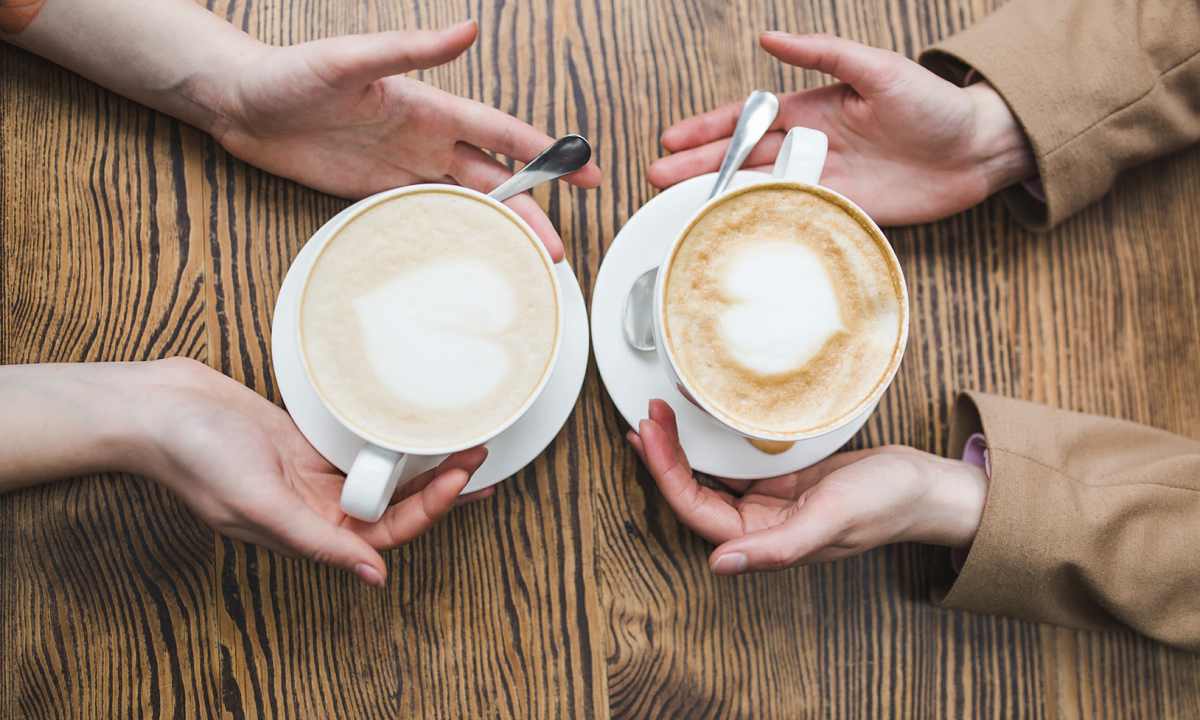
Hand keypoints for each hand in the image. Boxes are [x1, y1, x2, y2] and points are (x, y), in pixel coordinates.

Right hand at [130, 358, 493, 585]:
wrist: (158, 407)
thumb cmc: (195, 456)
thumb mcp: (259, 501)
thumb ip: (316, 541)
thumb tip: (375, 578)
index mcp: (308, 531)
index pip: (387, 534)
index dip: (430, 511)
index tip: (462, 479)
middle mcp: (316, 508)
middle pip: (395, 507)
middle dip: (441, 487)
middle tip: (478, 456)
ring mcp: (313, 475)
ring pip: (383, 478)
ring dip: (422, 464)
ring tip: (463, 441)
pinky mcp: (307, 443)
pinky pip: (360, 447)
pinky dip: (390, 441)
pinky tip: (418, 428)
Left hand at [208, 20, 601, 260]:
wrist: (240, 105)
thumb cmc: (290, 74)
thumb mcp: (350, 59)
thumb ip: (410, 48)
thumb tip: (468, 30)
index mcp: (429, 107)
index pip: (501, 133)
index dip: (545, 152)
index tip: (584, 169)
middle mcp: (424, 140)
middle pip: (493, 180)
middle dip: (531, 210)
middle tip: (557, 247)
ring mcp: (402, 169)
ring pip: (466, 204)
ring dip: (498, 230)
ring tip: (526, 262)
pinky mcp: (376, 194)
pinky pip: (426, 217)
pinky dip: (454, 237)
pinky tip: (472, 256)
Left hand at [627, 400, 987, 574]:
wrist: (923, 485)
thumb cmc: (886, 505)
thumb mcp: (832, 522)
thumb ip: (777, 549)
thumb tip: (721, 566)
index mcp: (765, 542)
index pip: (697, 512)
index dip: (666, 476)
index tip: (649, 436)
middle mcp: (758, 525)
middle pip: (692, 493)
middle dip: (663, 457)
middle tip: (646, 416)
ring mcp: (767, 500)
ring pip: (708, 477)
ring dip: (679, 449)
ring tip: (656, 416)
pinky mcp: (778, 477)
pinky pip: (733, 460)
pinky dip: (710, 441)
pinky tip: (695, 421)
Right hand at [646, 32, 1034, 225]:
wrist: (978, 151)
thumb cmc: (934, 104)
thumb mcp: (878, 69)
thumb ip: (825, 52)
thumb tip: (773, 35)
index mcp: (813, 109)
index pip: (747, 119)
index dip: (708, 129)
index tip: (672, 140)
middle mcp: (811, 145)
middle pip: (742, 158)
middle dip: (698, 168)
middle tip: (658, 180)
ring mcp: (823, 181)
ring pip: (758, 190)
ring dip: (719, 198)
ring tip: (679, 208)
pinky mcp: (842, 212)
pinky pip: (792, 218)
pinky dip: (762, 224)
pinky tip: (733, 232)